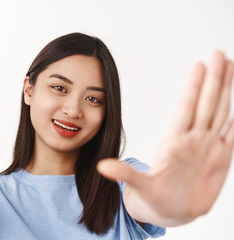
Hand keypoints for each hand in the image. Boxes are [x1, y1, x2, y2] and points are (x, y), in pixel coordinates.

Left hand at [97, 51, 233, 225]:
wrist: (171, 211)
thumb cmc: (154, 196)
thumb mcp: (139, 185)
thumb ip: (124, 174)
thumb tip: (102, 166)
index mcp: (174, 142)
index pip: (185, 108)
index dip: (193, 88)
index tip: (199, 65)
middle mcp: (193, 139)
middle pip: (206, 103)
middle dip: (215, 79)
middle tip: (219, 53)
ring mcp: (208, 146)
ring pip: (221, 112)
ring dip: (227, 90)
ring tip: (230, 66)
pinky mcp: (221, 158)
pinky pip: (233, 134)